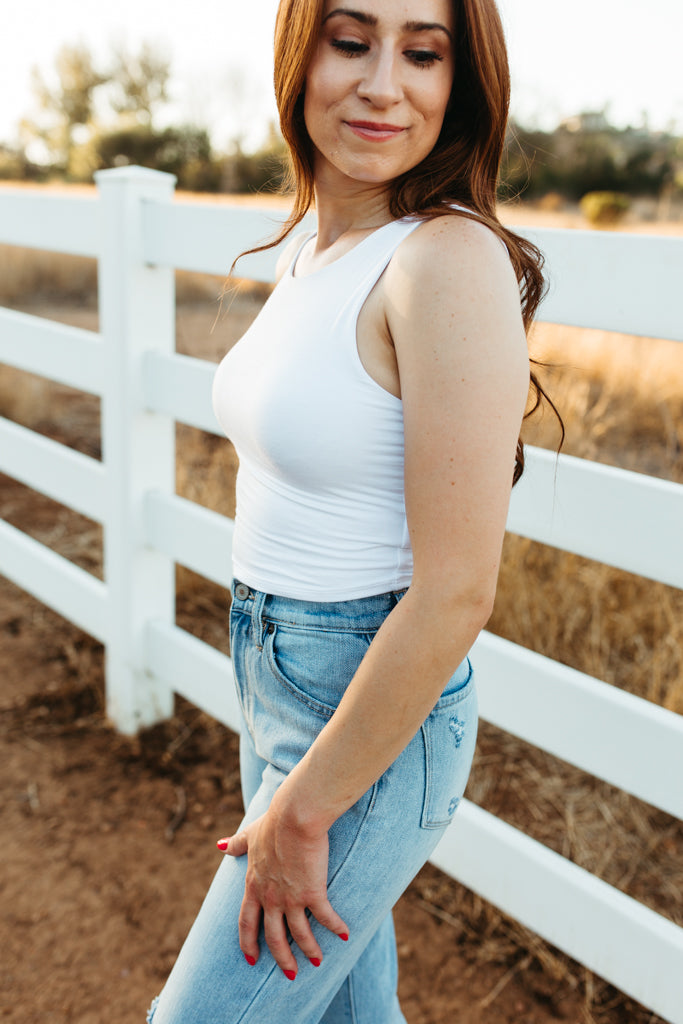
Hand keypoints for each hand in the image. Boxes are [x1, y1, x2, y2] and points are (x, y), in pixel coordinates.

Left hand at [216, 808, 348, 979]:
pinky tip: (345, 935)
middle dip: (282, 958)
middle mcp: (270, 898)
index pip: (247, 923)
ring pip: (299, 935)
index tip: (251, 958)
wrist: (293, 817)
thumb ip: (236, 844)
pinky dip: (336, 928)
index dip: (248, 943)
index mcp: (254, 886)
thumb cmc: (274, 822)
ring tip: (317, 961)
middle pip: (274, 938)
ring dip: (309, 951)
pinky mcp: (312, 892)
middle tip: (290, 974)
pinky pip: (325, 918)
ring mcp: (291, 898)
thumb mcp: (250, 835)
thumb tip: (219, 845)